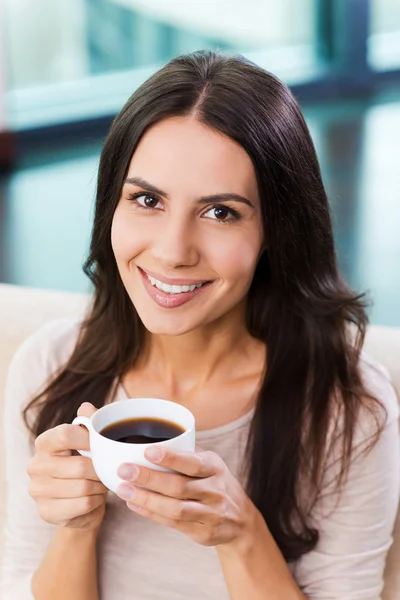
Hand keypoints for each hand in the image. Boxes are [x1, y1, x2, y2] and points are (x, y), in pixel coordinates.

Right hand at [27, 402, 107, 530]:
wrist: (80, 502)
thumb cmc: (85, 464)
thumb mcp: (88, 441)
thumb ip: (89, 422)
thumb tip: (86, 407)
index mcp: (44, 442)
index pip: (67, 434)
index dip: (91, 439)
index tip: (103, 446)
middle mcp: (35, 465)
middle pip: (80, 466)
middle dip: (100, 470)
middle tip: (106, 470)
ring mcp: (38, 490)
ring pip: (83, 487)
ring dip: (100, 486)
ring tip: (102, 483)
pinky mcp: (46, 512)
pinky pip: (82, 505)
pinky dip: (96, 501)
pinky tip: (95, 498)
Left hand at [116, 447, 254, 547]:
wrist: (241, 520)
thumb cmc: (216, 483)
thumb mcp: (210, 464)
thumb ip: (187, 452)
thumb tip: (153, 436)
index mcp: (214, 467)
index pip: (192, 462)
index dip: (171, 458)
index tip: (148, 451)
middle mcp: (214, 490)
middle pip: (178, 486)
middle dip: (149, 478)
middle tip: (124, 469)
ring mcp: (209, 513)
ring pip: (174, 508)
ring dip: (146, 498)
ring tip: (123, 489)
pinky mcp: (201, 532)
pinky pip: (172, 523)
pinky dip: (150, 513)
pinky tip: (133, 504)